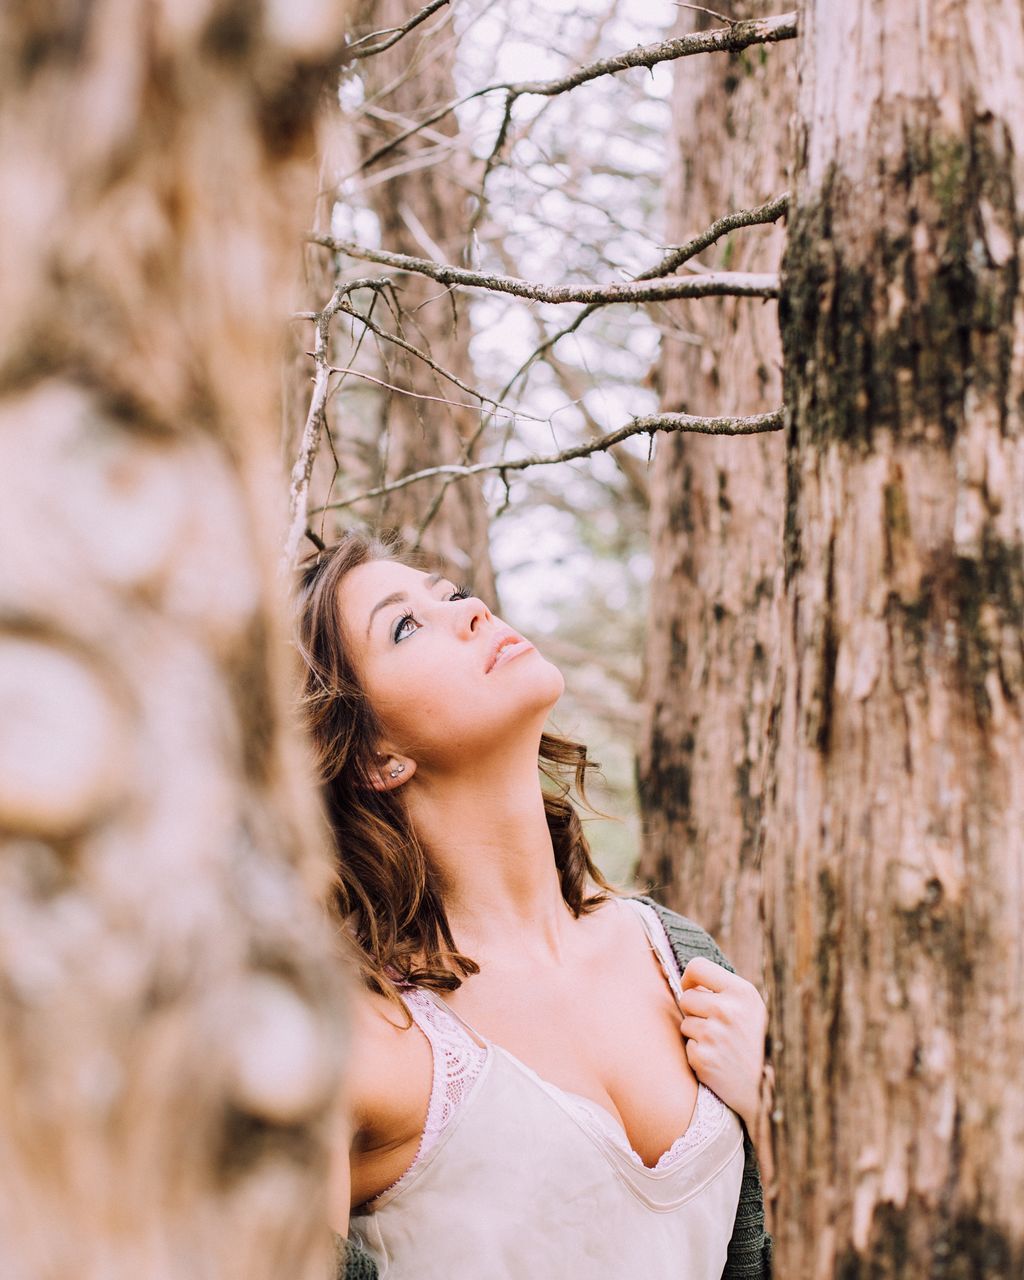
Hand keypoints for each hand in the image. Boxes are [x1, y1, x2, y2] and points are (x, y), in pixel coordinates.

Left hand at [678, 956, 767, 1133]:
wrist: (759, 1088)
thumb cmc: (750, 1041)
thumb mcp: (749, 1008)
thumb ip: (724, 989)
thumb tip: (689, 977)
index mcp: (742, 992)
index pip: (697, 966)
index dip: (690, 978)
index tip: (693, 988)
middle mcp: (728, 1010)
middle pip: (686, 997)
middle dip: (694, 1011)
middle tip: (714, 1025)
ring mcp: (715, 1035)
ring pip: (684, 1022)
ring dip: (695, 1033)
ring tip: (718, 1044)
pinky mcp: (703, 1058)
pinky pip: (686, 1045)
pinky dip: (696, 1052)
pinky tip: (715, 1059)